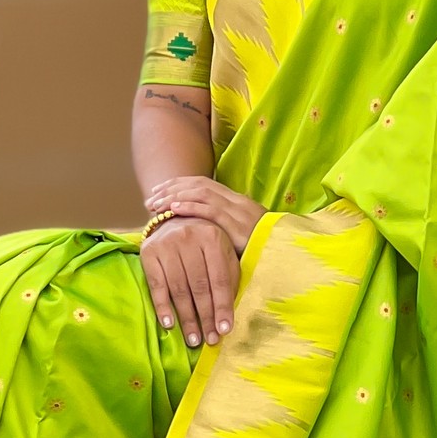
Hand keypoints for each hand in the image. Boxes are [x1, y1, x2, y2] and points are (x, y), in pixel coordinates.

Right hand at [140, 216, 240, 349]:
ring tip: (193, 339)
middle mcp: (189, 237)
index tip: (225, 330)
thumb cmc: (205, 242)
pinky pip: (157, 285)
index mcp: (213, 237)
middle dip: (206, 317)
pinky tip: (169, 324)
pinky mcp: (149, 252)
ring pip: (179, 288)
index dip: (223, 306)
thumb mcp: (223, 252)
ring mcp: (167, 244)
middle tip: (210, 340)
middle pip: (199, 286)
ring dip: (186, 318)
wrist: (174, 218)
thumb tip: (228, 314)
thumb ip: (229, 277)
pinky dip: (163, 306)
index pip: (219, 279)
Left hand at [143, 175, 265, 253]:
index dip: (180, 185)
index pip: (204, 184)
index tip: (160, 191)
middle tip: (150, 197)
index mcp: (237, 201)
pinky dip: (190, 206)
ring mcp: (237, 211)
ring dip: (174, 196)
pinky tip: (173, 208)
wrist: (285, 253)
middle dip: (172, 188)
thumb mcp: (242, 235)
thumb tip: (202, 230)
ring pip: (201, 194)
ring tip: (155, 203)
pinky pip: (209, 210)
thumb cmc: (263, 249)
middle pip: (198, 185)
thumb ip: (224, 229)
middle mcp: (236, 201)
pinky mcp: (237, 224)